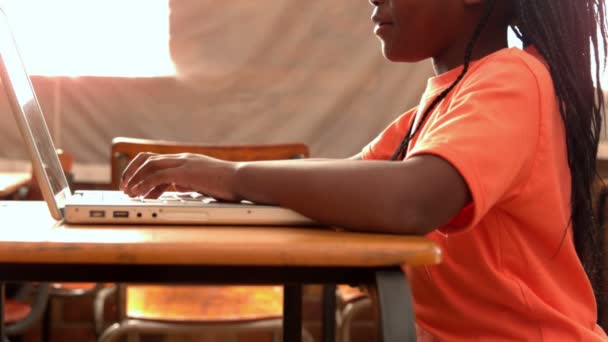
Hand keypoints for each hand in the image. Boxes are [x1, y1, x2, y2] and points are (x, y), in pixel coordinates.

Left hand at [119, 152, 239, 200]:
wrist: (242, 179)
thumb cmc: (229, 184)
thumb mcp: (204, 183)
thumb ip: (189, 183)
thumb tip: (177, 189)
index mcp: (186, 161)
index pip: (157, 161)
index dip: (142, 172)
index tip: (136, 187)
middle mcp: (182, 159)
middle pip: (147, 158)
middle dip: (131, 172)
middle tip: (124, 187)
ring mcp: (183, 163)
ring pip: (148, 165)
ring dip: (134, 178)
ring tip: (127, 192)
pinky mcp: (185, 172)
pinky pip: (157, 176)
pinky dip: (144, 185)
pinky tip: (139, 194)